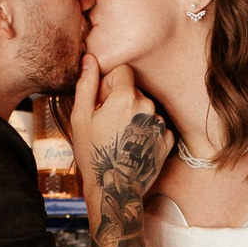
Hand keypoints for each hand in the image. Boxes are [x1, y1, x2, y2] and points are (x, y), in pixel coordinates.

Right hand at [69, 56, 172, 197]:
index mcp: (126, 97)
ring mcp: (159, 123)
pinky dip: (145, 131)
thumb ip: (87, 84)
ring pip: (145, 108)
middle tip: (108, 124)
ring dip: (133, 116)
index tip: (102, 102)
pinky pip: (155, 125)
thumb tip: (90, 58)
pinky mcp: (167, 139)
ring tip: (120, 137)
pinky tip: (133, 145)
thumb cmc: (93, 153)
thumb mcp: (81, 117)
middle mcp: (148, 106)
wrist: (114, 188)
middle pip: (134, 90)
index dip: (109, 84)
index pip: (122, 72)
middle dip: (121, 100)